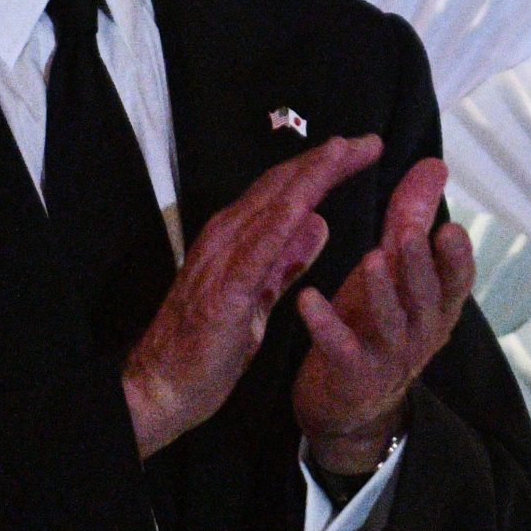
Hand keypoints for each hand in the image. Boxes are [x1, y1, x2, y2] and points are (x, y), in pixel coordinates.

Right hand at [121, 134, 381, 459]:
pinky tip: (307, 205)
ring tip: (345, 153)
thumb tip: (318, 222)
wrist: (160, 389)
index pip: (285, 190)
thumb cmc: (206, 346)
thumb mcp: (258, 296)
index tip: (362, 150)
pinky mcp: (222, 291)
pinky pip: (256, 250)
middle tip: (370, 141)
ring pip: (272, 206)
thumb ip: (286, 261)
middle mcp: (226, 237)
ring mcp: (220, 260)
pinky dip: (281, 223)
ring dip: (310, 176)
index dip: (323, 166)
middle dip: (327, 160)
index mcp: (237, 238)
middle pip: (282, 186)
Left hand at [293, 157, 475, 474]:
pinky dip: (325, 324)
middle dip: (420, 264)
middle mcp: (421, 331)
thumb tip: (434, 165)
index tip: (452, 229)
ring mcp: (388, 355)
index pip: (457, 280)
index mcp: (436, 305)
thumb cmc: (374, 323)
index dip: (456, 258)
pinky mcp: (352, 374)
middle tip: (412, 231)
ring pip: (391, 322)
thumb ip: (414, 218)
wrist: (347, 404)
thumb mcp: (396, 271)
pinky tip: (308, 298)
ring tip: (372, 260)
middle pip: (426, 297)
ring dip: (382, 291)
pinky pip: (341, 348)